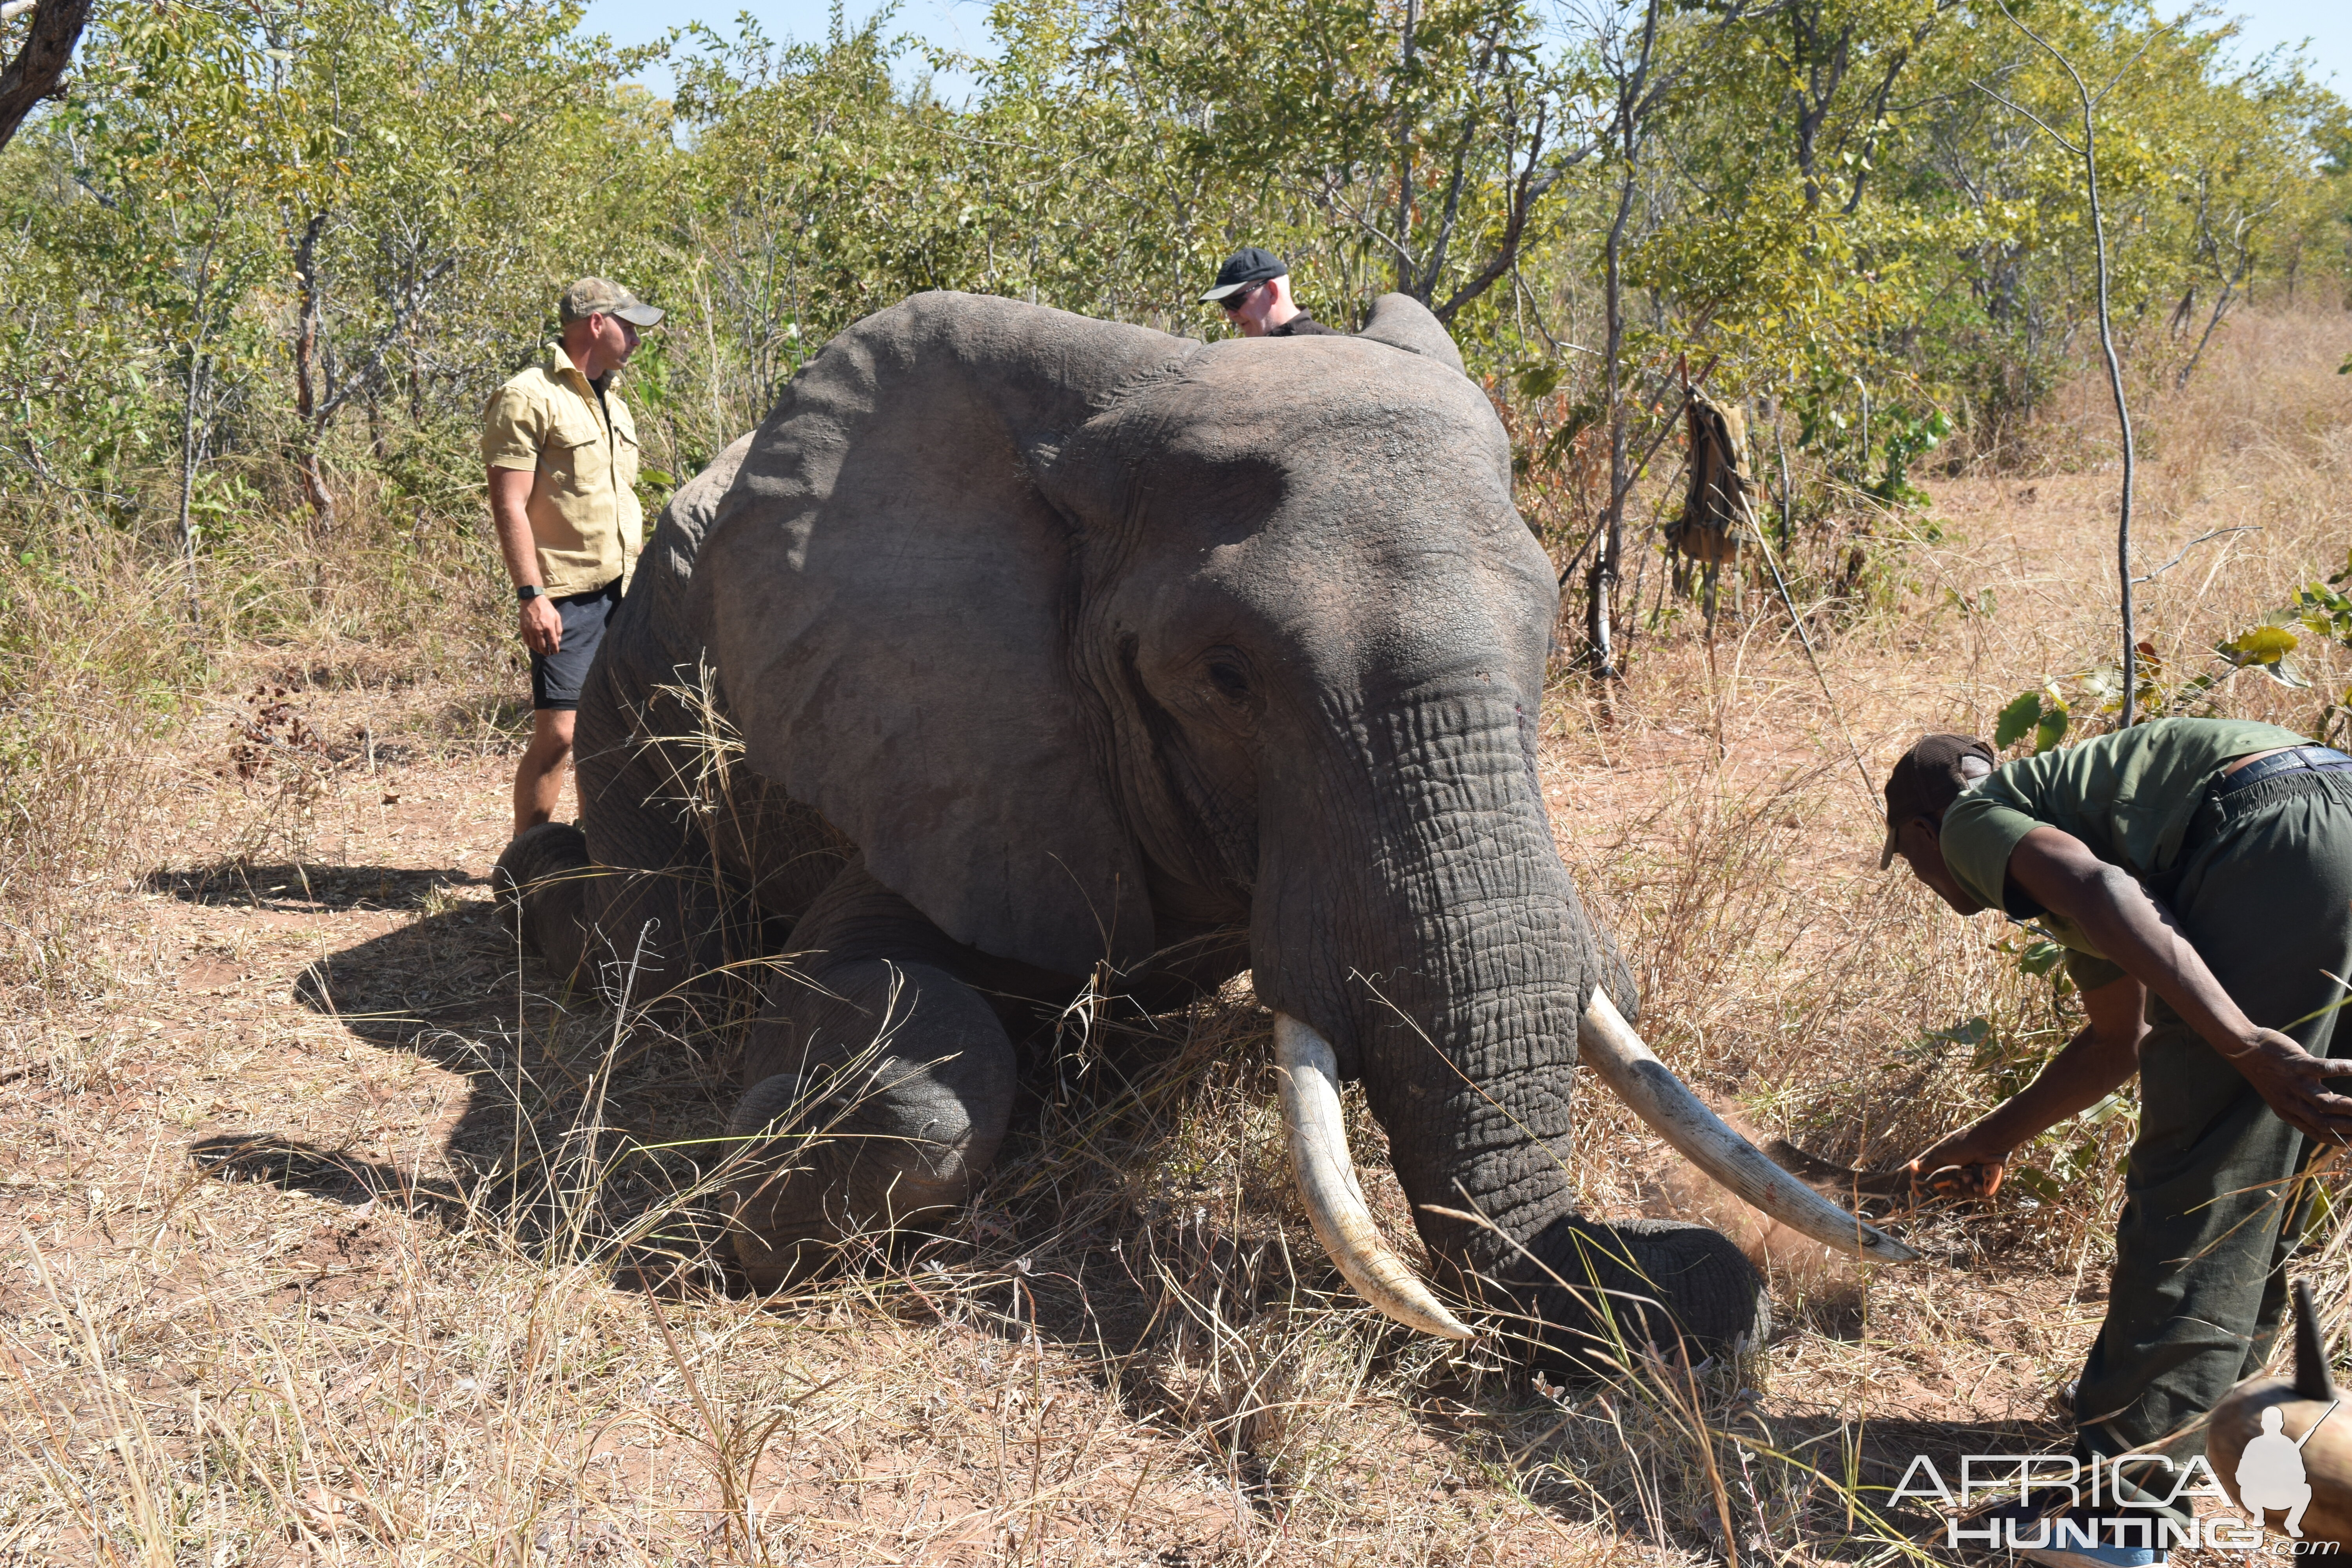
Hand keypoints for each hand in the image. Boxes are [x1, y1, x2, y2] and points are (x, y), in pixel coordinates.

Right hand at [520, 594, 561, 656]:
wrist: (532, 599)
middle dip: (546, 652)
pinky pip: (526, 641)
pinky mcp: (523, 628)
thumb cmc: (546, 607)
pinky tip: (533, 645)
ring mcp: (530, 630)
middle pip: (542, 647)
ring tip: (541, 650)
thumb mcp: (556, 616)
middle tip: (548, 653)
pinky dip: (530, 645)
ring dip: (538, 650)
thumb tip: (558, 640)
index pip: (553, 643)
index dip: (555, 649)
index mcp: (549, 627)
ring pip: (534, 645)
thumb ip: (558, 629)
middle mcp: (539, 630)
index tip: (555, 652)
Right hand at [1906, 1127, 2011, 1198]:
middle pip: (1951, 1192)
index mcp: (1949, 1168)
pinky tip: (1978, 1183)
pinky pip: (1978, 1195)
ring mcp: (1974, 1180)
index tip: (1928, 1190)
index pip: (1939, 1184)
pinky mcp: (1986, 1185)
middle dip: (1953, 1188)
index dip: (1935, 1187)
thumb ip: (1928, 1163)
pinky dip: (1976, 1190)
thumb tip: (1913, 1167)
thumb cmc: (1963, 1146)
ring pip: (1964, 1194)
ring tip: (1969, 1175)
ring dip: (1965, 1187)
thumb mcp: (1942, 1154)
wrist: (1987, 1143)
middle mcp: (1961, 1175)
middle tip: (1956, 1179)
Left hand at [2224, 1029, 2351, 1146]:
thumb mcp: (2285, 1096)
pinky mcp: (2295, 1064)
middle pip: (2325, 1123)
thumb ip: (2308, 1106)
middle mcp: (2291, 1103)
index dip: (2341, 1140)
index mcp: (2290, 1114)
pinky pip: (2322, 1068)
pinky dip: (2342, 1068)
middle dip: (2350, 1127)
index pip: (2319, 1134)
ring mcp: (2293, 1083)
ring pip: (2324, 1102)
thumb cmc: (2270, 1072)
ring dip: (2349, 1106)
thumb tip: (2336, 1112)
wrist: (2242, 1048)